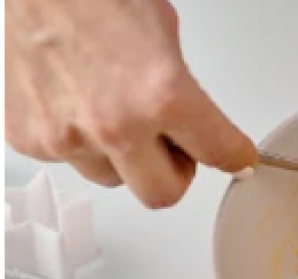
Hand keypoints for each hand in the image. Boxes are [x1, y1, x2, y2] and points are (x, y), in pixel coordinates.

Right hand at [6, 0, 254, 207]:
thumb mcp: (163, 34)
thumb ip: (184, 90)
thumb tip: (198, 124)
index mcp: (162, 94)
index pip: (219, 153)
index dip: (235, 157)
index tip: (237, 161)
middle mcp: (116, 125)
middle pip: (163, 195)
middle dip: (175, 172)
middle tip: (173, 144)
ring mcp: (68, 137)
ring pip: (115, 180)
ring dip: (125, 158)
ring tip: (115, 110)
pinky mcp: (30, 140)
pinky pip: (73, 161)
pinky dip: (81, 140)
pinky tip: (78, 102)